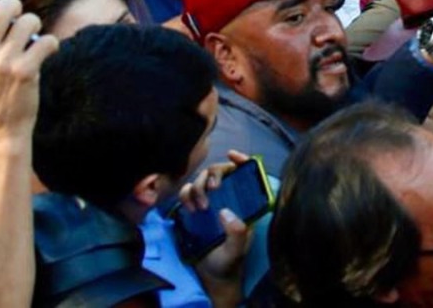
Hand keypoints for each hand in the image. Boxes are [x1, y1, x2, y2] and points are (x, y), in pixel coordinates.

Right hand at [177, 152, 252, 283]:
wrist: (210, 277)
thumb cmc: (228, 262)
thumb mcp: (235, 251)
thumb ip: (236, 234)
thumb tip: (226, 212)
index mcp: (244, 204)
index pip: (246, 175)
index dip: (241, 160)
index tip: (232, 155)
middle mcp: (227, 198)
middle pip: (220, 171)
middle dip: (214, 175)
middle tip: (212, 190)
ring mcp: (210, 202)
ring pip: (202, 179)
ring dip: (199, 186)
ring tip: (200, 207)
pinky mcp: (194, 208)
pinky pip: (188, 191)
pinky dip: (187, 194)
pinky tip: (190, 209)